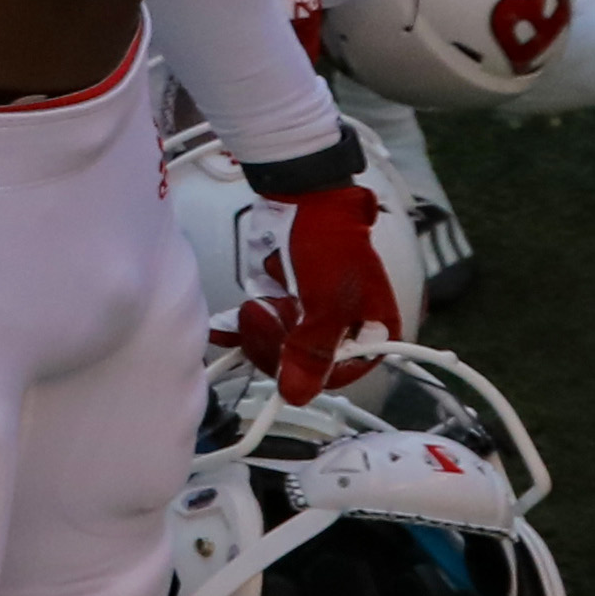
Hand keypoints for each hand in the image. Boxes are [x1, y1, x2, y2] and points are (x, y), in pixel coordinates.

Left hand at [228, 144, 408, 403]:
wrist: (303, 199)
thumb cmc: (330, 245)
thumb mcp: (326, 302)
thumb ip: (312, 350)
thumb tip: (296, 396)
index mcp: (372, 337)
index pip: (338, 378)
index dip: (307, 371)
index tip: (285, 355)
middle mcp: (341, 333)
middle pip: (301, 366)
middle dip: (276, 342)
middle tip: (267, 314)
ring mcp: (307, 320)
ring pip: (275, 350)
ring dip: (259, 329)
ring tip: (258, 304)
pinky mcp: (280, 305)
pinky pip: (256, 328)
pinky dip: (237, 327)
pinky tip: (223, 330)